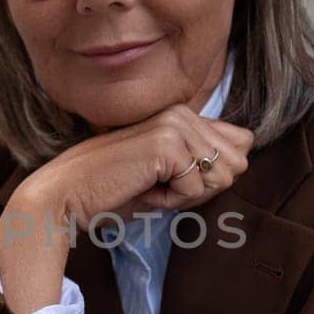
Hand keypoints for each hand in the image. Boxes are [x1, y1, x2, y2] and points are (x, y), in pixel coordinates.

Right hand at [24, 103, 254, 231]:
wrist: (68, 195)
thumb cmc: (113, 190)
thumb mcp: (166, 174)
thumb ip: (202, 161)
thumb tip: (245, 155)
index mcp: (183, 114)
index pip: (241, 143)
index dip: (213, 175)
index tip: (172, 180)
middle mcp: (183, 112)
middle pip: (237, 164)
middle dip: (203, 188)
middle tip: (161, 187)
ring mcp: (176, 125)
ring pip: (221, 178)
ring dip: (186, 196)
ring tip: (149, 186)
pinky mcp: (168, 144)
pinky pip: (196, 189)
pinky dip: (171, 201)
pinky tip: (142, 190)